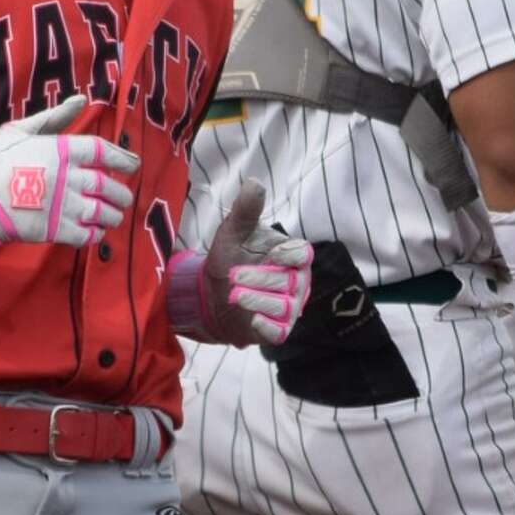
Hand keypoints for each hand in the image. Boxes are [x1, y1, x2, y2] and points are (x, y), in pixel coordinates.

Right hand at [0, 98, 137, 264]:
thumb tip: (81, 100)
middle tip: (123, 198)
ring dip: (112, 216)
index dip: (123, 159)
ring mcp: (63, 205)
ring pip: (103, 213)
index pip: (104, 152)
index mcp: (62, 150)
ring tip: (112, 216)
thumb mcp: (22, 130)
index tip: (133, 165)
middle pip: (108, 186)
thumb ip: (55, 117)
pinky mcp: (55, 230)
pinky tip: (94, 232)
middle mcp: (68, 176)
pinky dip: (96, 235)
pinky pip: (87, 235)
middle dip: (121, 194)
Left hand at [167, 183, 313, 347]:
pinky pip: (280, 331)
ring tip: (234, 294)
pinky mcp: (278, 329)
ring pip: (284, 306)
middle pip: (290, 280)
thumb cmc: (231, 256)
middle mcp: (296, 280)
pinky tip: (252, 321)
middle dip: (261, 278)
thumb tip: (254, 183)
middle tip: (234, 276)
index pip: (303, 253)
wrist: (211, 292)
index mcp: (291, 254)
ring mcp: (289, 306)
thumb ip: (245, 210)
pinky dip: (268, 327)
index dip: (290, 255)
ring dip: (258, 300)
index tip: (272, 255)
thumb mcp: (233, 231)